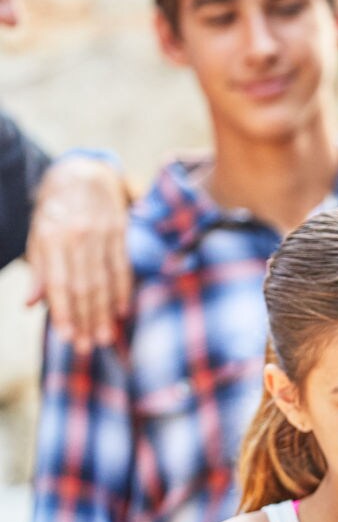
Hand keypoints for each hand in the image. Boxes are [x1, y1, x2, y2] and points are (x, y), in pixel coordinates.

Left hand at [26, 156, 131, 352]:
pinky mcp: (120, 234)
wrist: (84, 174)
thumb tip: (31, 305)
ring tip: (105, 337)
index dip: (64, 312)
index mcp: (51, 237)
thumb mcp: (38, 235)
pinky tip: (122, 312)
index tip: (68, 337)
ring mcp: (102, 234)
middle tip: (88, 347)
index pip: (58, 282)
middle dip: (86, 319)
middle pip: (84, 286)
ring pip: (104, 281)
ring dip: (105, 313)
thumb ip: (38, 270)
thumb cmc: (56, 210)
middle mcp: (77, 236)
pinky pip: (122, 269)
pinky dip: (123, 292)